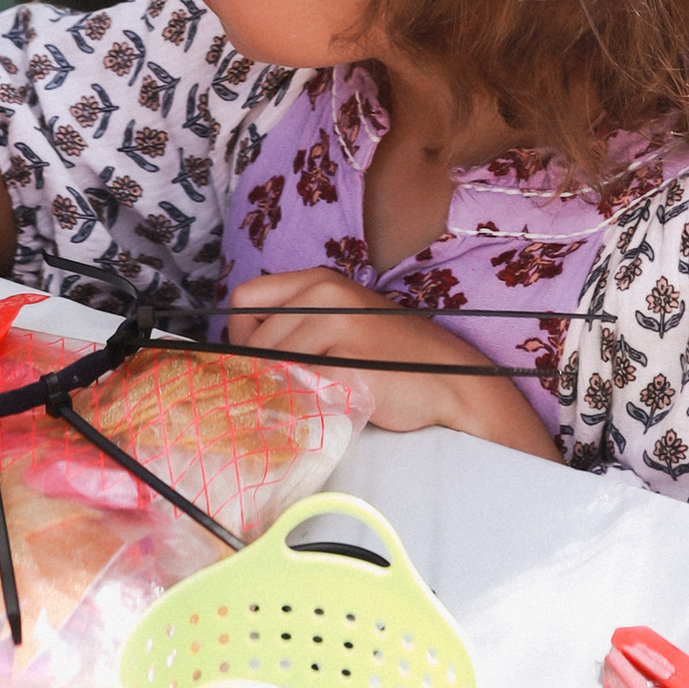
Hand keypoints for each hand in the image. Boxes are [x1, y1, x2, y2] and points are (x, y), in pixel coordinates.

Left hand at [226, 267, 556, 454]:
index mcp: (318, 280)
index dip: (242, 336)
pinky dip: (301, 402)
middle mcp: (323, 293)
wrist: (447, 378)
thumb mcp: (338, 324)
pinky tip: (324, 407)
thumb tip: (241, 358)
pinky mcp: (348, 359)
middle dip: (258, 368)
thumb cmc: (389, 358)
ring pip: (272, 362)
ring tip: (309, 400)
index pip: (244, 300)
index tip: (259, 363)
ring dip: (280, 388)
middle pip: (253, 335)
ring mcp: (337, 324)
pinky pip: (299, 384)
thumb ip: (295, 328)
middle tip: (283, 392)